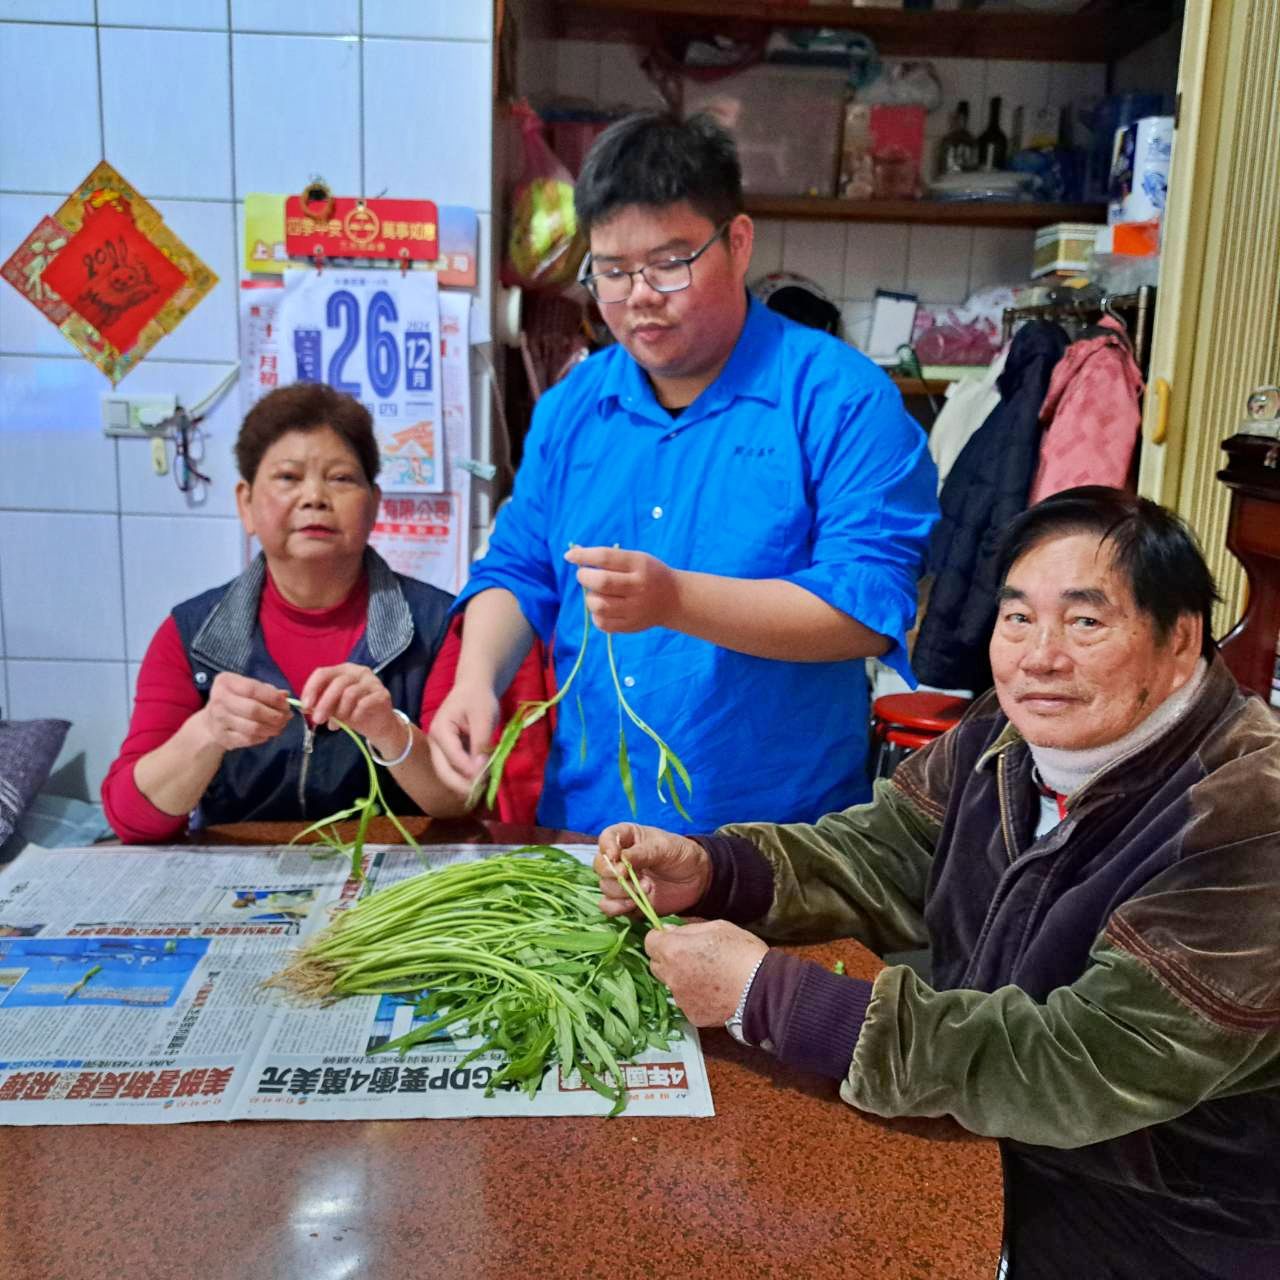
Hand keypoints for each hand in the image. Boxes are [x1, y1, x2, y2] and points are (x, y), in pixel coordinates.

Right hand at [197, 673, 290, 751]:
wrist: (211, 721)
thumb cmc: (236, 700)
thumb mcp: (248, 688)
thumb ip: (267, 690)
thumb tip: (285, 696)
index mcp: (226, 682)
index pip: (253, 689)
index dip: (273, 697)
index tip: (286, 703)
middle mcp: (218, 700)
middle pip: (253, 710)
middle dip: (275, 715)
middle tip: (286, 717)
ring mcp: (218, 720)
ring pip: (253, 728)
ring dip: (272, 728)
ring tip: (280, 725)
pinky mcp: (222, 737)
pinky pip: (249, 739)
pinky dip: (263, 737)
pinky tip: (268, 733)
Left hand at [299, 664, 405, 756]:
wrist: (378, 724)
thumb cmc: (353, 712)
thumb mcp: (333, 707)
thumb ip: (320, 704)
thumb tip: (305, 707)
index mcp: (343, 670)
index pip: (323, 673)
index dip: (311, 689)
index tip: (305, 706)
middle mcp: (358, 671)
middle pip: (337, 683)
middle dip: (324, 703)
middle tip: (318, 720)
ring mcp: (372, 682)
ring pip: (350, 693)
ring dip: (340, 712)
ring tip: (338, 724)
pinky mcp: (382, 694)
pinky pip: (364, 703)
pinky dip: (354, 715)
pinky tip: (354, 721)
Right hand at [426, 681, 500, 796]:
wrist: (474, 689)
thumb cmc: (478, 699)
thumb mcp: (484, 717)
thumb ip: (481, 742)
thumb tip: (480, 768)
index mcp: (440, 731)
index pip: (453, 758)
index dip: (471, 771)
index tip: (489, 776)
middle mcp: (435, 743)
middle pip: (444, 772)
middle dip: (463, 785)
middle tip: (484, 792)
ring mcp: (439, 749)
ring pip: (448, 774)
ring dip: (464, 784)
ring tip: (484, 788)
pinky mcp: (447, 754)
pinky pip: (454, 770)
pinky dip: (466, 778)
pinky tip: (481, 781)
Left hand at [564, 545, 679, 632]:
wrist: (674, 599)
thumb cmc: (648, 574)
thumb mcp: (635, 558)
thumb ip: (607, 557)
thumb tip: (573, 553)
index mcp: (639, 565)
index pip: (605, 557)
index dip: (583, 556)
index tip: (570, 556)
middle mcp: (638, 587)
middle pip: (601, 582)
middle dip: (584, 577)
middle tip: (584, 575)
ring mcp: (635, 609)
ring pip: (599, 605)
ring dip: (589, 597)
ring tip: (596, 593)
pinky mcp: (630, 626)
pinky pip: (602, 623)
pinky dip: (596, 614)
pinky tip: (604, 607)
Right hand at [594, 823, 711, 918]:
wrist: (697, 879)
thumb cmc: (680, 854)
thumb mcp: (664, 848)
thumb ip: (642, 853)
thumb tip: (620, 858)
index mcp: (627, 838)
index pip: (606, 838)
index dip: (606, 847)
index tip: (615, 856)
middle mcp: (619, 859)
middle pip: (600, 865)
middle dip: (613, 872)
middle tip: (629, 875)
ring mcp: (621, 881)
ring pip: (605, 887)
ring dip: (621, 891)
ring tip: (646, 888)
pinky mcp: (625, 901)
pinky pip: (608, 906)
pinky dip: (616, 907)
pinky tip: (633, 904)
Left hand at [644, 921, 767, 1025]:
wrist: (761, 989)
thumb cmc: (742, 952)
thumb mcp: (717, 927)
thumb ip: (687, 928)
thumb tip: (669, 930)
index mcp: (674, 950)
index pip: (649, 941)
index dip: (660, 938)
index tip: (673, 938)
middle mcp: (671, 976)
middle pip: (656, 964)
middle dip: (668, 957)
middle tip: (691, 955)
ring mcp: (680, 998)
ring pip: (671, 984)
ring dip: (681, 977)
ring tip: (707, 975)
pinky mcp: (691, 1015)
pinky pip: (686, 1001)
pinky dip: (694, 996)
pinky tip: (714, 991)